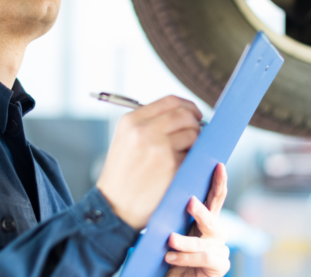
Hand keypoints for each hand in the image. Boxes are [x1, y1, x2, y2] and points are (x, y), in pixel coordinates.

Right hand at [96, 96, 202, 229]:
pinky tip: (181, 169)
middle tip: (196, 136)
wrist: (114, 208)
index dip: (188, 106)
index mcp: (131, 121)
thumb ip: (150, 124)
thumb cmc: (123, 176)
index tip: (194, 115)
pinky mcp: (172, 166)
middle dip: (195, 124)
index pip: (170, 101)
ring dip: (195, 144)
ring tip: (184, 155)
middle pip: (185, 114)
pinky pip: (194, 155)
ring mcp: (159, 148)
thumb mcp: (126, 140)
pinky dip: (193, 161)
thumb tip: (186, 115)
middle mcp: (144, 130)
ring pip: (193, 133)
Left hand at [165, 163, 229, 276]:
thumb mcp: (171, 233)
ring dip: (185, 242)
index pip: (215, 198)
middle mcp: (215, 233)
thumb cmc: (172, 255)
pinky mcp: (220, 265)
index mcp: (205, 220)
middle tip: (190, 202)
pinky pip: (205, 258)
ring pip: (204, 242)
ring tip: (170, 242)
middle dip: (201, 210)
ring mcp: (220, 249)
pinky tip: (171, 257)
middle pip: (212, 217)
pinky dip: (187, 257)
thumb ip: (174, 218)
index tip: (218, 165)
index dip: (219, 181)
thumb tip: (164, 197)